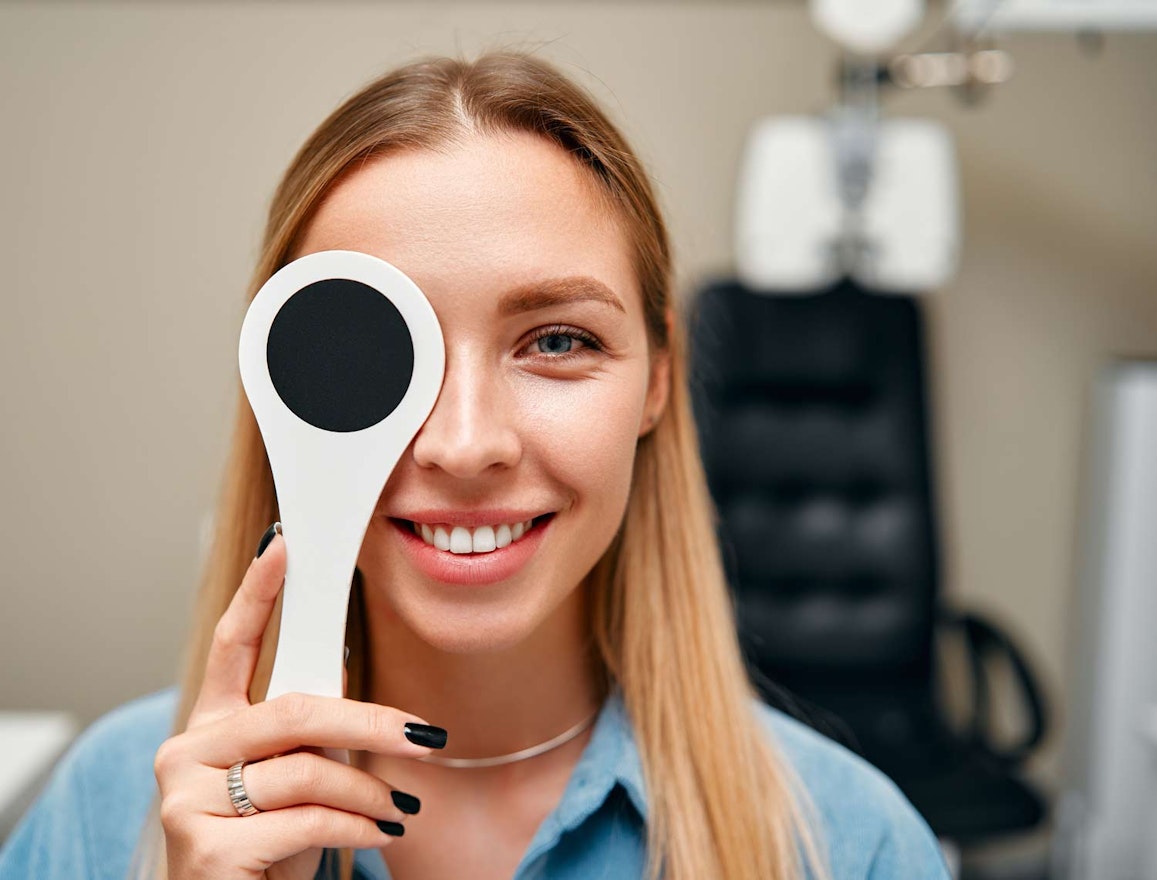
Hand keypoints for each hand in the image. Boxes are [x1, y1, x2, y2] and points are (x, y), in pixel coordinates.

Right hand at [154, 526, 444, 878]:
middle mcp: (185, 754)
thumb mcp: (289, 784)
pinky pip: (306, 821)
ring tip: (397, 811)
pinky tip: (378, 837)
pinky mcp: (205, 847)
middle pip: (294, 711)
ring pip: (307, 771)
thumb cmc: (266, 849)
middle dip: (370, 723)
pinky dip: (357, 829)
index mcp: (210, 729)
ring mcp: (185, 799)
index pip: (232, 646)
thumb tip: (356, 687)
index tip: (287, 544)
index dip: (260, 592)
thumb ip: (306, 737)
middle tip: (425, 736)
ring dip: (368, 794)